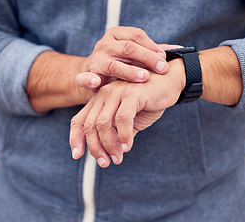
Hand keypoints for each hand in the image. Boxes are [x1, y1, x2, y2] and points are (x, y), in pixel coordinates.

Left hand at [69, 59, 184, 167]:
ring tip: (118, 158)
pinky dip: (124, 136)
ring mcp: (116, 92)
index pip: (80, 120)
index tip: (77, 155)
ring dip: (109, 145)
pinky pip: (122, 119)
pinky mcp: (131, 93)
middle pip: (89, 125)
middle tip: (106, 162)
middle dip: (95, 148)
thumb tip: (111, 153)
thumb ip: (118, 133)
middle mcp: (104, 94)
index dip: (75, 138)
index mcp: (100, 100)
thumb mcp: (130, 120)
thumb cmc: (149, 101)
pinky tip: (128, 146)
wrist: (170, 82)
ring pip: (103, 124)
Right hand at [76, 27, 167, 88]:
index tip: (164, 58)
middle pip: (128, 48)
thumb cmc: (120, 63)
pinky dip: (89, 80)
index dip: (152, 46)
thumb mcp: (135, 55)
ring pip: (112, 64)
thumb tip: (179, 49)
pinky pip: (84, 77)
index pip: (136, 35)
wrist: (95, 75)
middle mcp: (105, 44)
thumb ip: (153, 52)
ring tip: (144, 77)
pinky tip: (96, 82)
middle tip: (162, 69)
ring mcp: (95, 59)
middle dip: (147, 58)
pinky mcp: (86, 75)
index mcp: (117, 34)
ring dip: (129, 71)